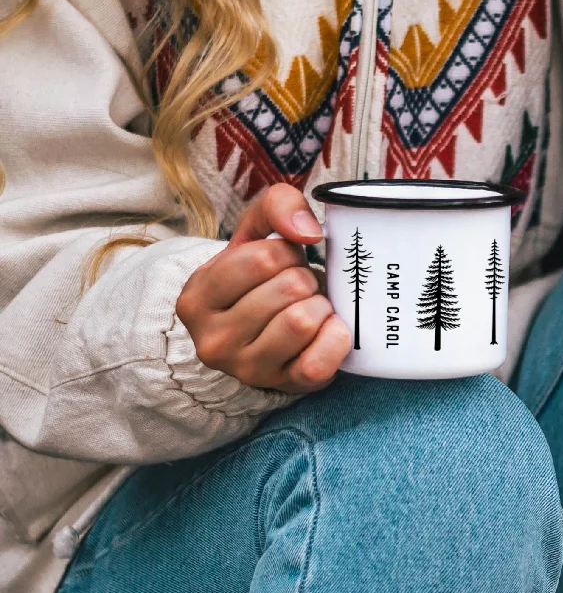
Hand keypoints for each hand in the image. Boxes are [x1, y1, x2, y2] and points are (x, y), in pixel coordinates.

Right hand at [177, 184, 350, 393]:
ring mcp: (247, 369)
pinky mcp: (284, 386)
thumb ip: (276, 206)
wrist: (262, 335)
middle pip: (289, 288)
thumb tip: (308, 231)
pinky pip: (320, 360)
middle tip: (299, 288)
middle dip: (305, 279)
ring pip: (304, 321)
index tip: (281, 263)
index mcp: (196, 298)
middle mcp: (213, 341)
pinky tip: (326, 330)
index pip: (262, 258)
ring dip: (320, 305)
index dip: (286, 253)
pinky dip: (335, 338)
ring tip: (310, 307)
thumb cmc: (258, 279)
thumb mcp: (254, 233)